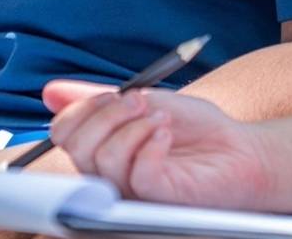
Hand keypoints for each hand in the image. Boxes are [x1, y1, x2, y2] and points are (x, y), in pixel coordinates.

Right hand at [41, 80, 276, 209]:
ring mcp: (132, 192)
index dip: (81, 108)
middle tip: (140, 101)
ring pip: (103, 159)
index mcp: (102, 151)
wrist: (241, 149)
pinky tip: (166, 134)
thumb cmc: (195, 130)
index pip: (63, 134)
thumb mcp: (144, 102)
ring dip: (133, 126)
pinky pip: (136, 174)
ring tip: (161, 118)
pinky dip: (149, 144)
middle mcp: (110, 176)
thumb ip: (98, 99)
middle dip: (106, 113)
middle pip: (77, 147)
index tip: (115, 93)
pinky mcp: (158, 200)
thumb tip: (50, 91)